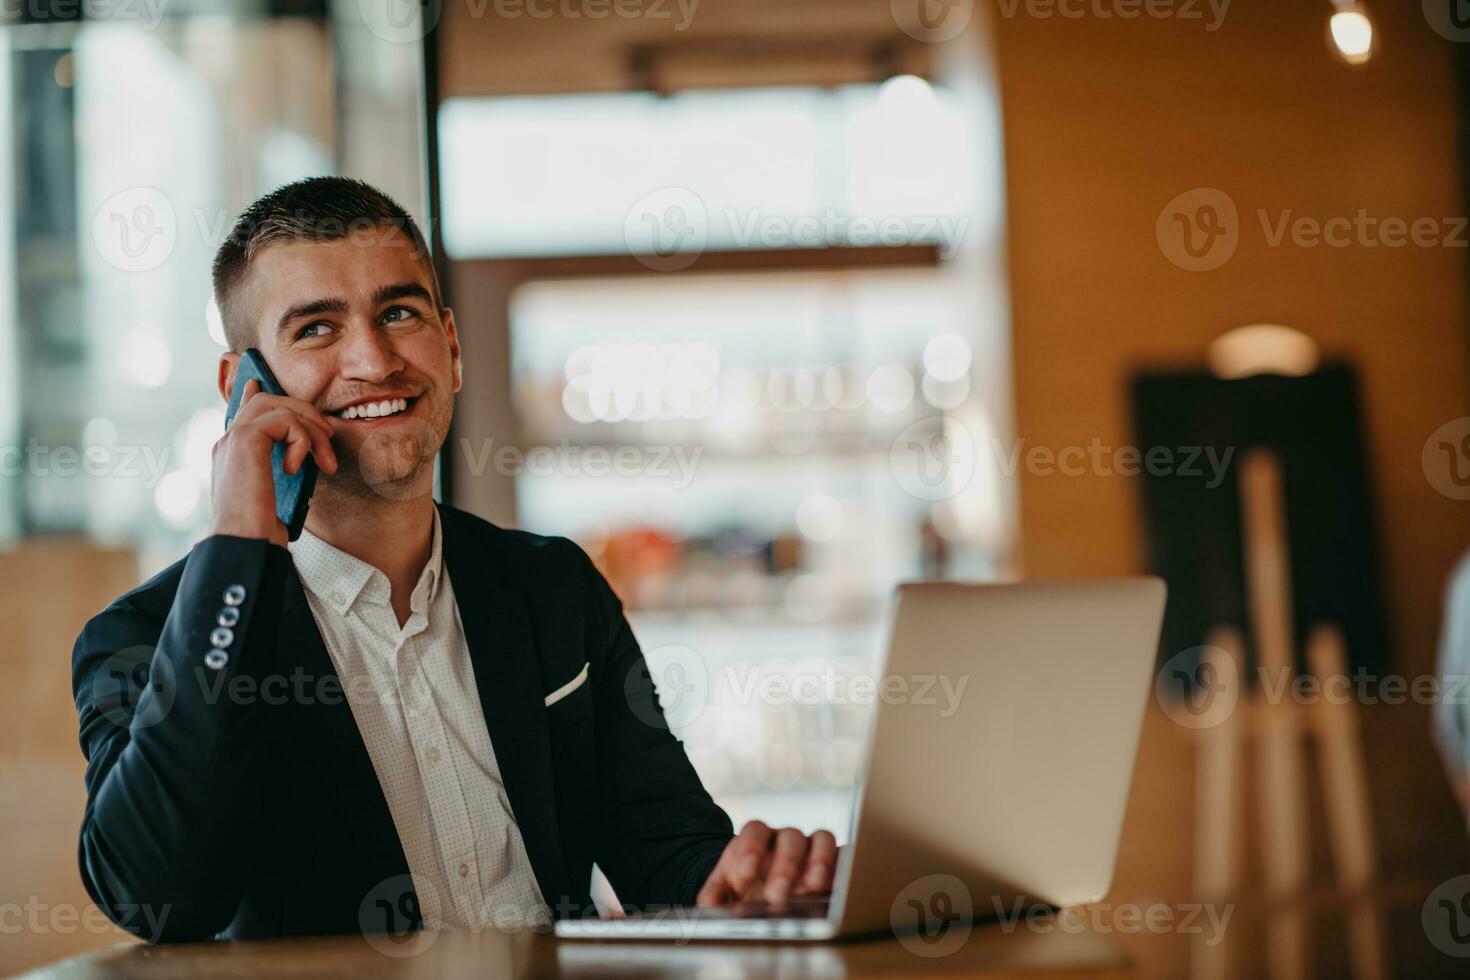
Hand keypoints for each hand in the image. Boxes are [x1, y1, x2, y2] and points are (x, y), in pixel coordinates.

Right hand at [209, 378, 336, 546]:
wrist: (244, 546)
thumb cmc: (260, 533)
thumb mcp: (276, 498)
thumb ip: (281, 474)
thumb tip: (303, 463)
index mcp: (231, 455)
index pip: (244, 412)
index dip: (256, 394)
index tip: (260, 384)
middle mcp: (227, 443)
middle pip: (267, 401)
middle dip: (305, 414)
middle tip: (327, 442)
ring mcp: (233, 439)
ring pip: (279, 405)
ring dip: (312, 429)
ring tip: (325, 462)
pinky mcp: (245, 441)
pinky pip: (285, 420)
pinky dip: (303, 440)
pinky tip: (300, 467)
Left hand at [696, 821, 837, 908]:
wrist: (766, 887)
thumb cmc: (746, 887)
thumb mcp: (726, 890)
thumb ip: (715, 894)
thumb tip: (709, 905)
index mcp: (758, 839)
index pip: (755, 831)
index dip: (750, 849)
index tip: (743, 877)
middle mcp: (787, 838)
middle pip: (789, 837)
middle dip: (784, 865)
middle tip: (776, 894)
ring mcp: (814, 847)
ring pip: (821, 838)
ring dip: (819, 861)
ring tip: (814, 886)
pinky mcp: (837, 860)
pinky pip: (845, 855)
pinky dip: (844, 867)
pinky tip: (840, 887)